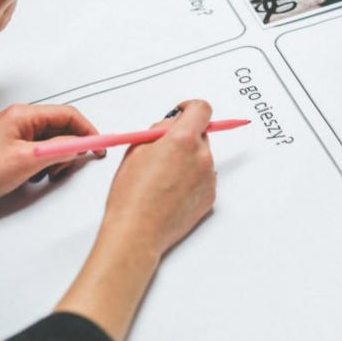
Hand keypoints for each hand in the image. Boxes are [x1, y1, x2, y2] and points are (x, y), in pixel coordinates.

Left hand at [0, 104, 102, 208]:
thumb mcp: (27, 160)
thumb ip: (60, 149)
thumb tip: (81, 144)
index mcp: (24, 115)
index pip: (68, 114)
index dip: (87, 130)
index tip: (99, 145)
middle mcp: (21, 120)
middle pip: (62, 127)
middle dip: (71, 147)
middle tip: (72, 164)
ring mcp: (17, 133)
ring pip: (53, 140)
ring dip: (58, 158)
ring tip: (48, 173)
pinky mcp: (14, 147)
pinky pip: (42, 150)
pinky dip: (46, 163)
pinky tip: (37, 175)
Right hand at [99, 100, 216, 258]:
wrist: (137, 232)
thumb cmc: (131, 195)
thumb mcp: (136, 150)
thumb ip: (159, 131)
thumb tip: (171, 124)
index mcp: (182, 140)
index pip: (202, 109)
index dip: (190, 108)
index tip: (182, 112)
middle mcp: (201, 156)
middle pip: (201, 134)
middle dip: (185, 137)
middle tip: (163, 151)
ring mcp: (208, 177)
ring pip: (201, 157)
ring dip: (188, 159)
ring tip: (163, 178)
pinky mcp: (211, 195)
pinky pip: (203, 177)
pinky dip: (192, 179)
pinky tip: (171, 191)